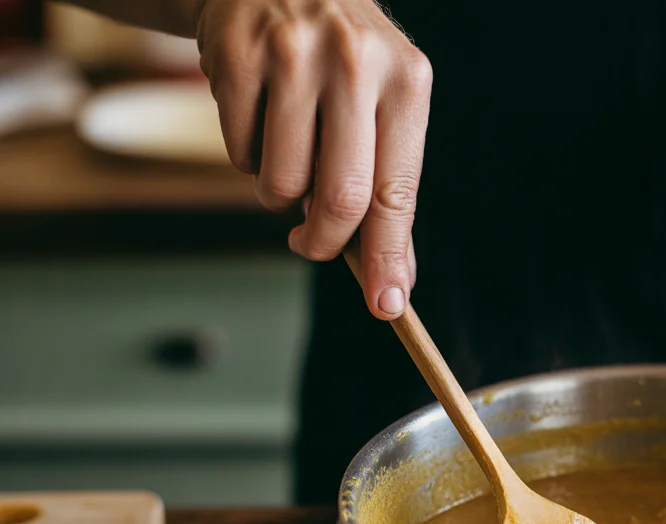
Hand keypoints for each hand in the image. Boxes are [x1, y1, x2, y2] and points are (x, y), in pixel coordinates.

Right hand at [196, 0, 430, 318]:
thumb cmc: (346, 62)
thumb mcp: (387, 107)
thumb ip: (389, 189)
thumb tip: (393, 280)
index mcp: (407, 83)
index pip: (397, 192)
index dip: (388, 257)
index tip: (385, 305)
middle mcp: (355, 64)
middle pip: (341, 198)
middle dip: (323, 242)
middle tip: (310, 246)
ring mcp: (292, 56)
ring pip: (282, 182)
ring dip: (281, 194)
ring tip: (290, 155)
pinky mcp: (236, 55)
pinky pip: (240, 151)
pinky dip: (249, 156)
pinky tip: (262, 117)